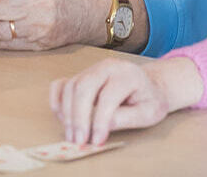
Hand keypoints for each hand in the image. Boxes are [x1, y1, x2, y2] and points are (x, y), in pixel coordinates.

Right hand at [49, 57, 203, 144]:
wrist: (149, 86)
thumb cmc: (149, 99)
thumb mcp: (149, 112)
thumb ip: (127, 118)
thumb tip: (102, 125)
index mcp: (127, 74)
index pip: (108, 96)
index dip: (100, 121)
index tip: (97, 141)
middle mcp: (107, 66)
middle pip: (84, 87)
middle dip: (78, 117)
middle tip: (79, 141)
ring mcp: (91, 69)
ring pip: (70, 87)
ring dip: (67, 114)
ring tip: (73, 137)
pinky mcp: (80, 76)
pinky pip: (61, 85)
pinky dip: (57, 102)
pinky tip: (62, 119)